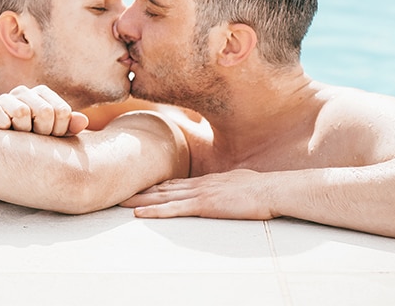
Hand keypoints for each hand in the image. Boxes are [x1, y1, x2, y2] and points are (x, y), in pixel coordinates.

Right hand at [0, 85, 88, 135]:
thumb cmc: (31, 141)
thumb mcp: (53, 135)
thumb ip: (69, 127)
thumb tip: (83, 122)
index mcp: (43, 93)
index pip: (62, 111)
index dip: (59, 131)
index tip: (50, 138)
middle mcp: (24, 92)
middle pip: (45, 112)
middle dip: (42, 133)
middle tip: (35, 141)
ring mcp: (5, 99)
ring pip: (21, 111)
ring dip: (22, 133)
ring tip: (19, 138)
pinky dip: (2, 126)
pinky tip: (3, 133)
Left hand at [120, 169, 275, 219]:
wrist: (272, 190)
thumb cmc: (262, 190)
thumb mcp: (241, 184)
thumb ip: (229, 186)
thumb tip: (229, 189)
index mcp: (209, 180)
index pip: (177, 183)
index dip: (158, 185)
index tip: (143, 187)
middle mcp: (200, 184)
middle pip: (164, 187)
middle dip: (143, 190)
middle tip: (123, 192)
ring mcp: (200, 193)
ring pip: (163, 197)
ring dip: (141, 200)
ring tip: (123, 202)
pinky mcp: (203, 205)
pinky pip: (173, 209)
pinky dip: (154, 212)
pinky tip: (140, 215)